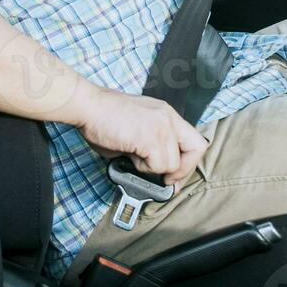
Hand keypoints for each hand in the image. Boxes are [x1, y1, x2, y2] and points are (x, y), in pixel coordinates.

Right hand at [76, 86, 208, 185]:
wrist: (89, 106)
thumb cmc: (104, 117)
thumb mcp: (138, 128)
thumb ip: (152, 146)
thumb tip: (159, 173)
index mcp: (167, 114)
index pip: (194, 140)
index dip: (187, 162)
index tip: (173, 175)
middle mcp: (169, 118)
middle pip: (197, 149)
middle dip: (184, 171)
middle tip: (167, 180)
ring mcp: (162, 127)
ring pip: (173, 164)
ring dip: (154, 169)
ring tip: (135, 157)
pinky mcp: (151, 138)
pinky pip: (158, 166)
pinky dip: (144, 169)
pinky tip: (131, 154)